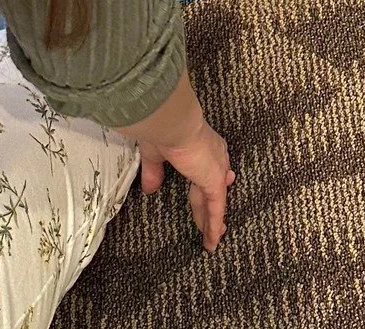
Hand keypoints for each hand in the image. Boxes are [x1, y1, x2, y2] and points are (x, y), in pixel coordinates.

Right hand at [137, 119, 234, 251]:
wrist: (173, 123)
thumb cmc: (164, 130)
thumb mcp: (155, 154)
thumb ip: (154, 171)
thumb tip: (148, 189)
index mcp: (200, 147)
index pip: (205, 171)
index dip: (205, 186)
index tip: (207, 196)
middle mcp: (213, 157)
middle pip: (211, 190)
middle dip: (210, 209)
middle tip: (213, 226)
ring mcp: (216, 170)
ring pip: (216, 202)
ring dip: (213, 223)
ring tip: (212, 241)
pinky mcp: (214, 182)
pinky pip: (216, 209)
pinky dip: (214, 226)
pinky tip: (212, 242)